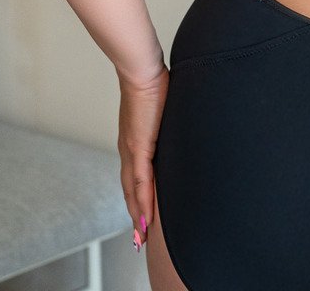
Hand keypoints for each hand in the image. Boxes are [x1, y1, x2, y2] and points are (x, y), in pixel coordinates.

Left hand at [116, 63, 169, 251]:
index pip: (133, 177)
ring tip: (142, 237)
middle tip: (140, 238)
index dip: (136, 199)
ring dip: (137, 215)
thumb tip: (180, 121)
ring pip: (133, 192)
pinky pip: (141, 182)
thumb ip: (167, 119)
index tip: (141, 217)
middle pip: (130, 191)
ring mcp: (133, 150)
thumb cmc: (155, 81)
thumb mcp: (163, 107)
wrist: (143, 70)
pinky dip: (143, 202)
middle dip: (135, 215)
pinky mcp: (139, 147)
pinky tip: (146, 218)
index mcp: (134, 141)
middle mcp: (129, 150)